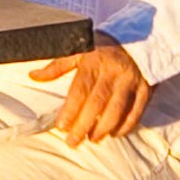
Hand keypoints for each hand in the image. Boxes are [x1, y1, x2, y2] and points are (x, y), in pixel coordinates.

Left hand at [31, 41, 151, 145]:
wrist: (140, 38)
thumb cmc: (103, 48)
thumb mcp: (79, 51)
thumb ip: (57, 66)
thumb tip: (34, 76)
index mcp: (94, 62)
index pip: (80, 90)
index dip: (70, 110)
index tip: (61, 127)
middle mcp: (113, 72)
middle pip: (97, 103)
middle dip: (84, 126)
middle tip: (73, 141)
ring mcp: (131, 81)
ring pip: (117, 110)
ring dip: (104, 128)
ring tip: (93, 139)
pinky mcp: (146, 89)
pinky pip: (136, 112)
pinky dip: (126, 126)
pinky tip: (115, 134)